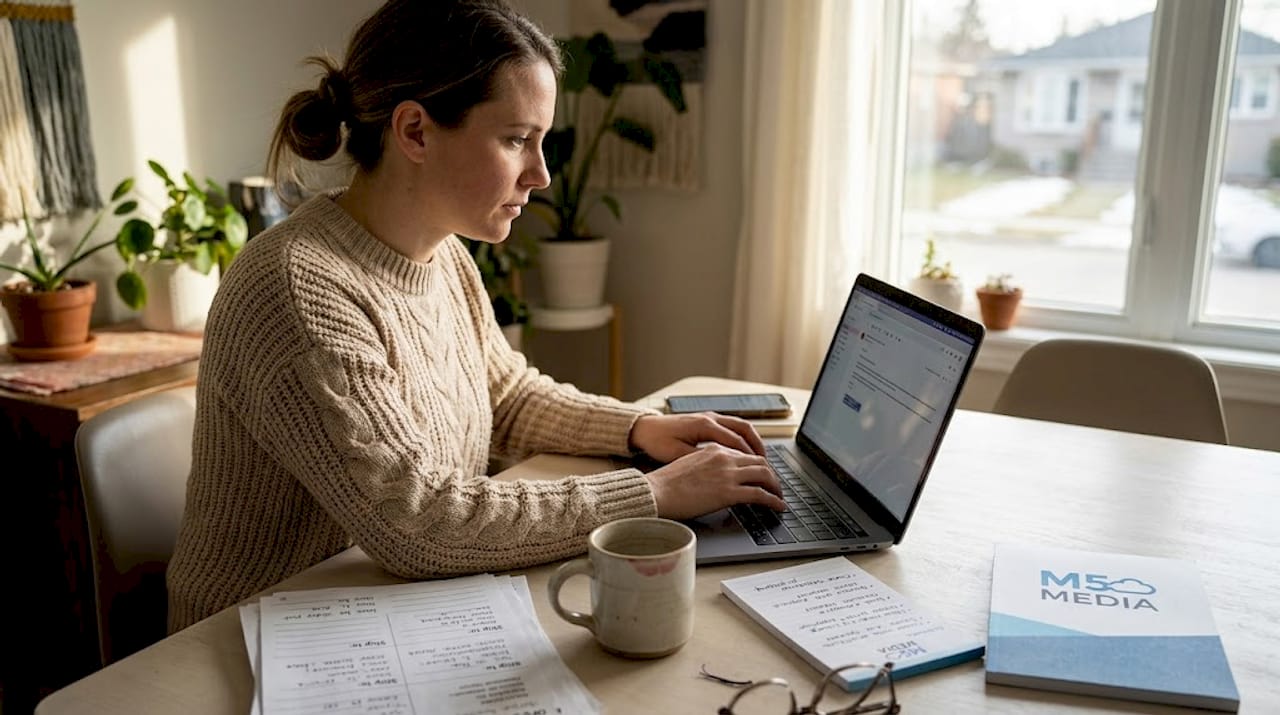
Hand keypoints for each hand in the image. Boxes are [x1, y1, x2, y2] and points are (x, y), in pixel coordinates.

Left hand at [629, 412, 766, 461]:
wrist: (643, 428)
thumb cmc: (656, 441)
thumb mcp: (677, 455)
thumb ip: (700, 461)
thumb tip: (721, 471)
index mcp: (704, 425)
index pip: (736, 441)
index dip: (751, 457)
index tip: (760, 470)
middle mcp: (710, 417)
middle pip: (744, 429)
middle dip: (758, 447)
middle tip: (767, 465)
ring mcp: (709, 416)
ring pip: (740, 425)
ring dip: (753, 440)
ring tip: (761, 458)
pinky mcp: (706, 419)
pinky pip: (732, 426)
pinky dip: (743, 437)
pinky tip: (745, 451)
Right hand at [644, 444, 785, 519]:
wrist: (657, 492)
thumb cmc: (666, 483)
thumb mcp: (688, 465)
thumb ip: (706, 466)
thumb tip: (715, 478)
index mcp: (714, 449)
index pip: (744, 454)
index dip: (757, 465)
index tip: (761, 475)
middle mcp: (724, 458)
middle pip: (760, 462)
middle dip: (771, 474)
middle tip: (774, 486)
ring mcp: (728, 474)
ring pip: (764, 475)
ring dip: (776, 487)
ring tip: (779, 497)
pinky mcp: (729, 492)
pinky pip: (760, 495)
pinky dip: (773, 501)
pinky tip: (778, 507)